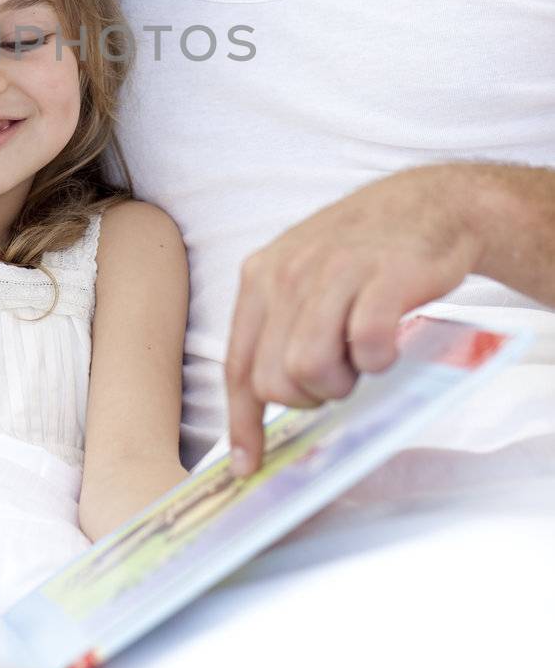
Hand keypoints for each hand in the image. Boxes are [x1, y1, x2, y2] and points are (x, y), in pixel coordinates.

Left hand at [225, 167, 480, 475]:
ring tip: (362, 358)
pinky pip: (365, 344)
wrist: (428, 202)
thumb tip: (268, 402)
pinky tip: (388, 345)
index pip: (238, 365)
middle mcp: (288, 273)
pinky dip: (378, 359)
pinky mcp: (382, 276)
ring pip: (309, 368)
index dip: (242, 422)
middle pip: (273, 379)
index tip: (249, 465)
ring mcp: (334, 273)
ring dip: (342, 381)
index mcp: (261, 276)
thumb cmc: (365, 252)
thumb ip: (281, 328)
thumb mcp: (304, 276)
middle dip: (308, 397)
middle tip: (340, 376)